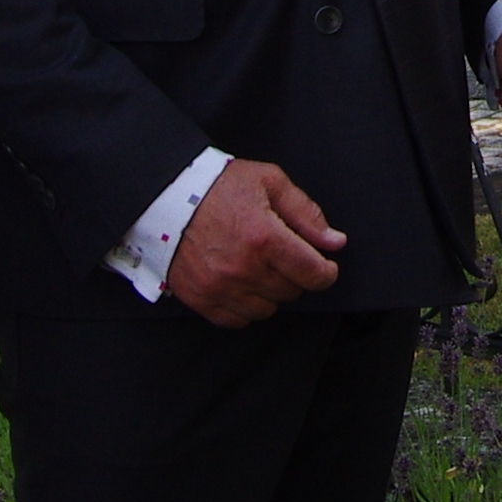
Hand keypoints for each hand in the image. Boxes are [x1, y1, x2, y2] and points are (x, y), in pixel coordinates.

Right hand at [166, 158, 343, 328]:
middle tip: (281, 255)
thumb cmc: (218, 185)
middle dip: (294, 275)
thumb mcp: (270, 182)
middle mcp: (243, 268)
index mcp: (264, 237)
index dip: (326, 272)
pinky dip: (244, 306)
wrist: (167, 195)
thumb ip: (306, 213)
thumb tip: (335, 242)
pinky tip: (240, 283)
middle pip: (291, 291)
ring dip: (269, 292)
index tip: (324, 266)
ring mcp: (220, 286)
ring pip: (267, 309)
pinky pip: (237, 319)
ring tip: (258, 267)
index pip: (313, 274)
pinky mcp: (201, 298)